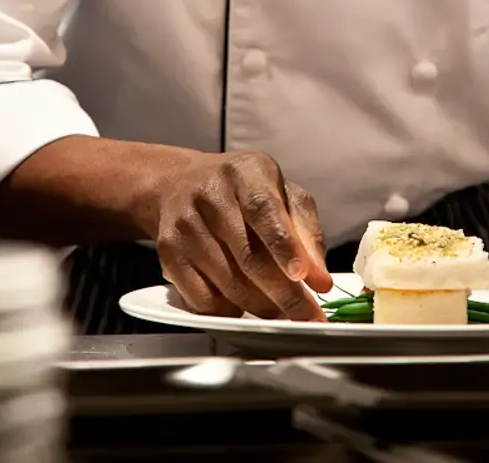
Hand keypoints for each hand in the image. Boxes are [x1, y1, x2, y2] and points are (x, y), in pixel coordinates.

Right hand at [143, 149, 332, 320]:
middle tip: (308, 316)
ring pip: (229, 284)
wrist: (179, 184)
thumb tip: (319, 280)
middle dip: (284, 294)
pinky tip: (244, 302)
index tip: (303, 276)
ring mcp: (185, 225)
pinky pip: (203, 299)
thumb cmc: (243, 191)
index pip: (264, 210)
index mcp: (245, 173)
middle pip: (248, 256)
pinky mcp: (169, 253)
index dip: (284, 246)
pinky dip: (230, 310)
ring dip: (261, 306)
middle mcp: (210, 195)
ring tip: (281, 310)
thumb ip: (305, 232)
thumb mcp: (281, 193)